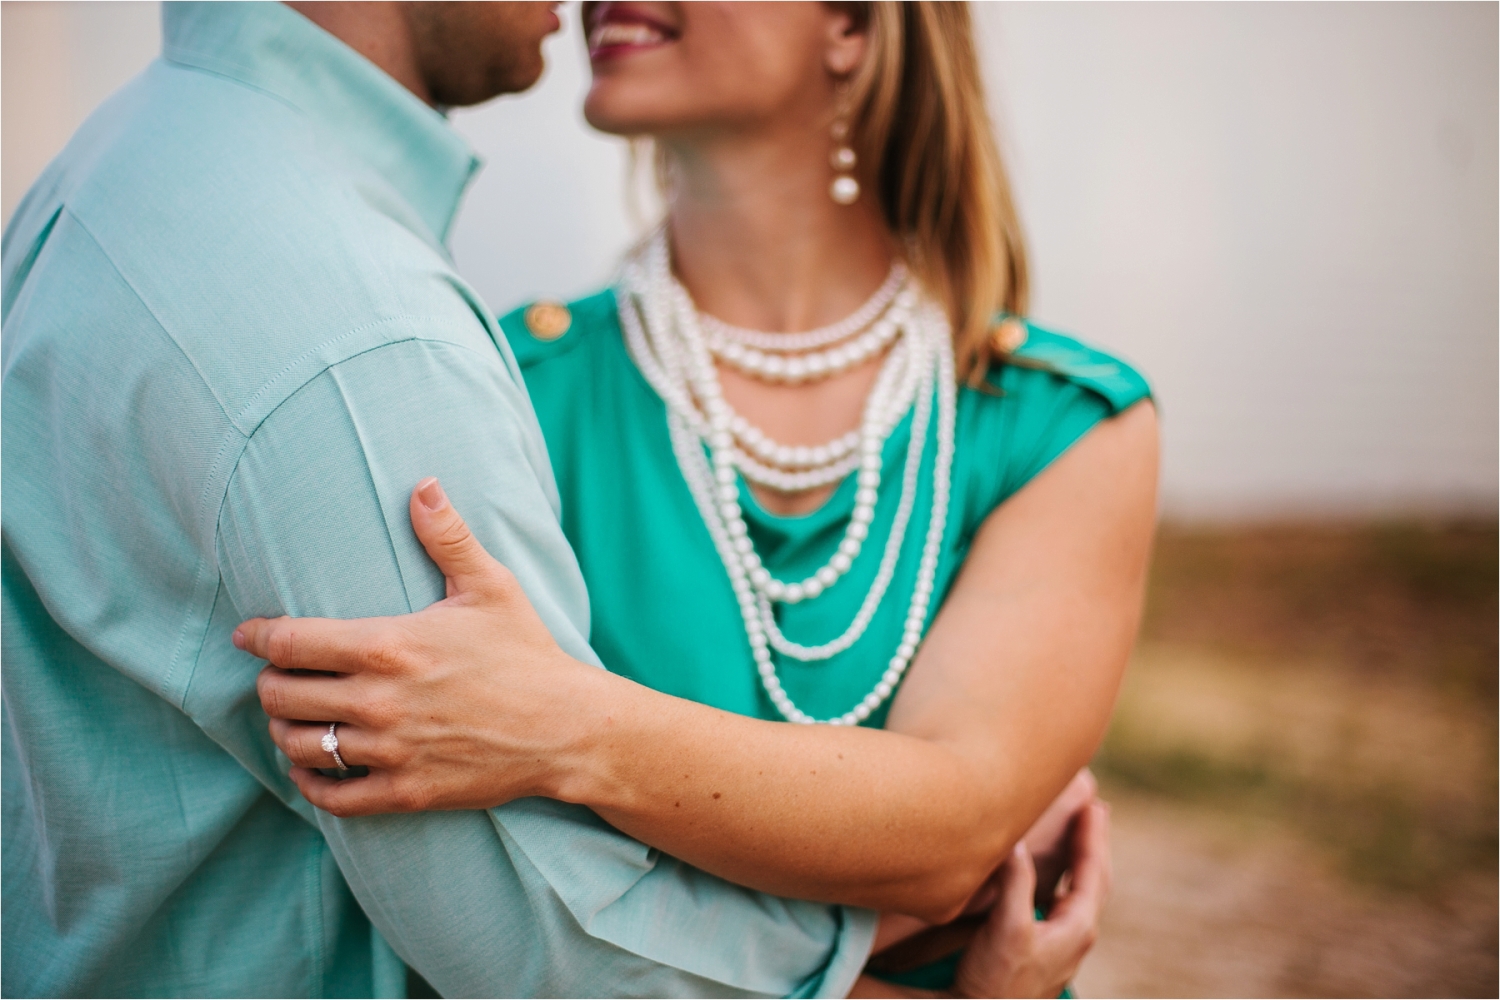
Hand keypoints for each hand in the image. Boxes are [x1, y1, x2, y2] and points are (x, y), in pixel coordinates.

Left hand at [237, 478, 612, 815]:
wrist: (566, 727)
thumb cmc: (526, 653)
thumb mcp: (491, 587)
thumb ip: (447, 536)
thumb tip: (422, 484)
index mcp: (389, 646)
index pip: (289, 642)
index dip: (258, 636)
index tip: (248, 635)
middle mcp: (379, 701)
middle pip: (280, 695)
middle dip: (270, 683)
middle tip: (279, 677)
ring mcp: (390, 750)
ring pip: (297, 745)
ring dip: (286, 730)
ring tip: (294, 717)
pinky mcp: (404, 791)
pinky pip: (329, 795)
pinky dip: (309, 781)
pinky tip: (313, 766)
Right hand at [865, 772, 1100, 974]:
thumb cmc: (996, 981)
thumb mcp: (1007, 927)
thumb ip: (1015, 881)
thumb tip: (1017, 840)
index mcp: (1077, 927)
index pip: (1092, 871)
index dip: (1092, 835)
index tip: (1094, 805)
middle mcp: (1078, 937)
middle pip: (1096, 881)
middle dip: (1094, 844)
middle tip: (1096, 811)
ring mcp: (1064, 948)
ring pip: (1084, 895)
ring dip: (1084, 862)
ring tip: (1082, 838)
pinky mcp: (1048, 954)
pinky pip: (1069, 906)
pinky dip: (1069, 881)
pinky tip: (1056, 882)